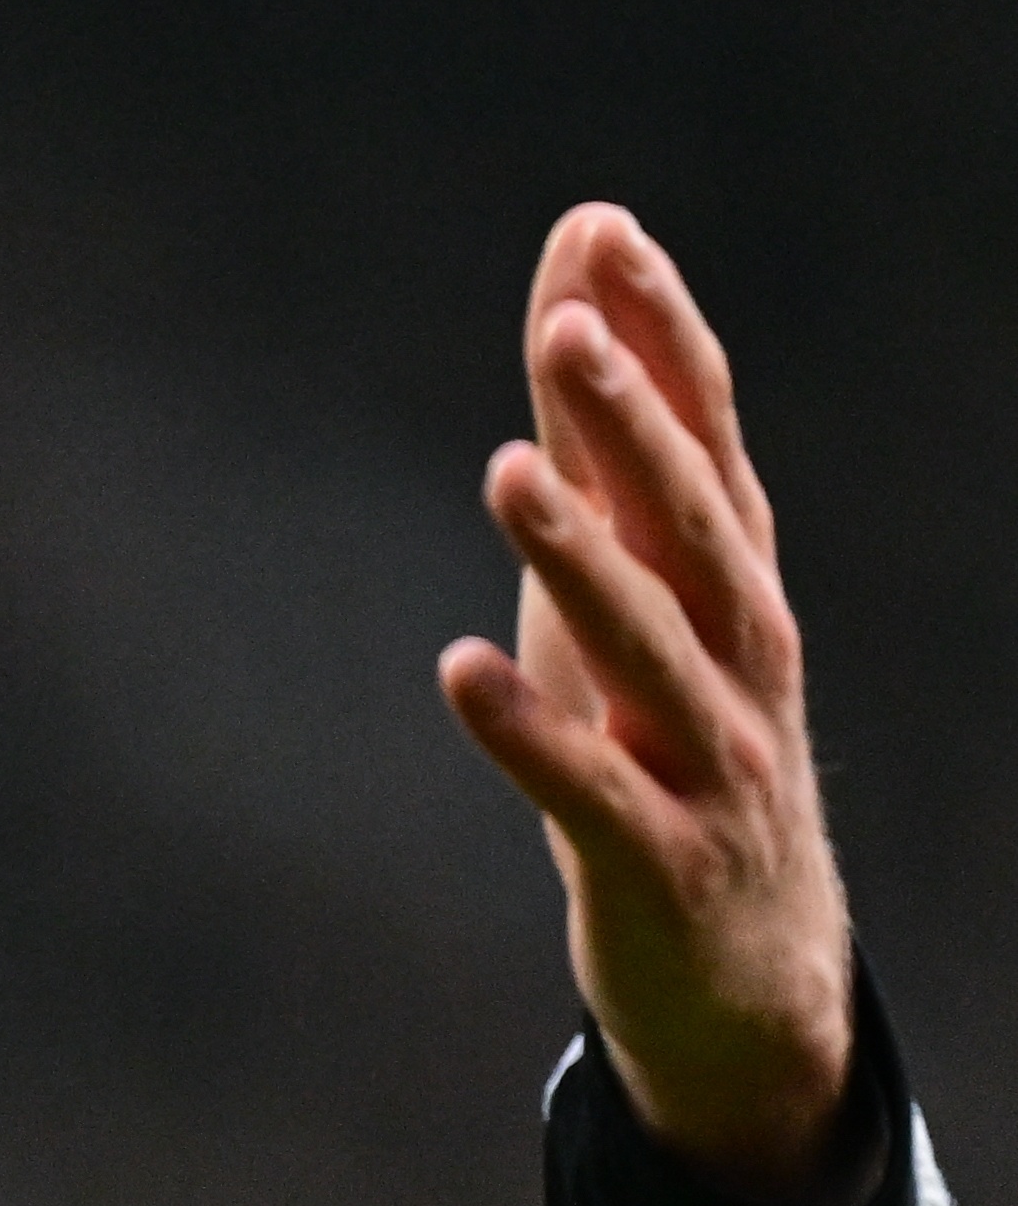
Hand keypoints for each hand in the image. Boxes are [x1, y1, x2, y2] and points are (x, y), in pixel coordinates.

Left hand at [438, 205, 864, 1205]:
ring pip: (647, 644)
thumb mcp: (632, 595)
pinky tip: (459, 672)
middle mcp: (738, 655)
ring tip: (510, 471)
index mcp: (731, 584)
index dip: (658, 337)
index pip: (705, 437)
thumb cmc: (668, 747)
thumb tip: (573, 286)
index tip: (603, 236)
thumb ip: (604, 449)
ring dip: (578, 555)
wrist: (745, 969)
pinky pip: (584, 789)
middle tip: (568, 329)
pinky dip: (526, 731)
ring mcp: (703, 760)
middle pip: (689, 524)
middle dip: (632, 424)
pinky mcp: (650, 858)